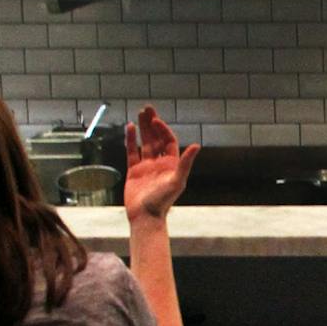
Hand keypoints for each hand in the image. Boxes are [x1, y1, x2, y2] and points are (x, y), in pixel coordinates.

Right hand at [125, 106, 199, 222]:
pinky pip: (132, 152)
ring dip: (143, 129)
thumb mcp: (177, 180)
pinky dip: (130, 140)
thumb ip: (185, 163)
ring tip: (139, 113)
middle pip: (156, 139)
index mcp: (172, 165)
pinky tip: (129, 128)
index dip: (163, 129)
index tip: (155, 120)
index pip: (168, 141)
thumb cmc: (162, 202)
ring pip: (145, 143)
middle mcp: (160, 164)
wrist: (145, 217)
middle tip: (147, 108)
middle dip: (152, 124)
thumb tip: (196, 146)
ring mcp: (146, 167)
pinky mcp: (134, 171)